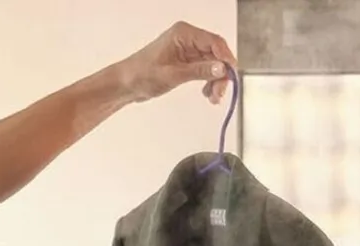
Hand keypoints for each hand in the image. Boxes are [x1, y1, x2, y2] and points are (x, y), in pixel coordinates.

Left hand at [119, 21, 236, 105]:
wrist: (127, 84)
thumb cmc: (143, 74)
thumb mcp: (173, 74)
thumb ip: (199, 71)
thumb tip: (221, 69)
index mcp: (184, 34)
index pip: (215, 42)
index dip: (226, 59)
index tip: (231, 77)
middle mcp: (188, 39)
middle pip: (216, 54)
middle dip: (221, 74)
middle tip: (219, 93)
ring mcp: (188, 51)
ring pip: (213, 64)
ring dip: (216, 81)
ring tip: (212, 98)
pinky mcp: (187, 62)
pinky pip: (206, 71)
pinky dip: (209, 83)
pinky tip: (207, 94)